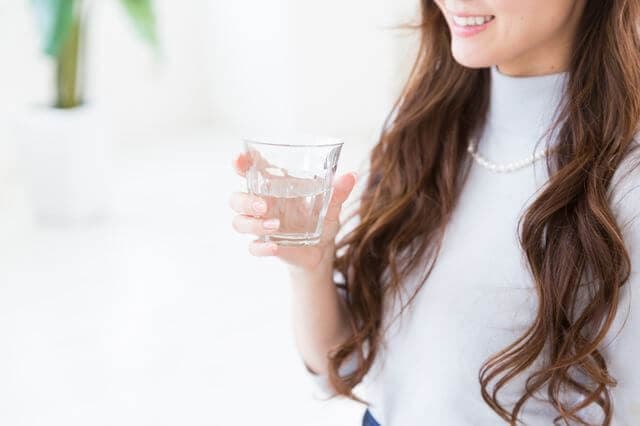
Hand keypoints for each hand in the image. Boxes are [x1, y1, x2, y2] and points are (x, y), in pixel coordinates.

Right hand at [229, 152, 356, 270]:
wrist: (322, 251)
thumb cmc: (321, 219)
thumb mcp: (331, 205)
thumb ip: (338, 191)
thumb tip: (351, 176)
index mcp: (275, 187)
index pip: (251, 171)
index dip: (241, 164)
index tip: (238, 160)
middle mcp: (263, 204)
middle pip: (237, 199)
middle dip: (245, 201)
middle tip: (263, 206)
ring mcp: (261, 226)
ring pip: (239, 222)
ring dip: (253, 224)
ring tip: (275, 226)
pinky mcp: (265, 245)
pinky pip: (253, 247)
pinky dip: (261, 248)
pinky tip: (275, 248)